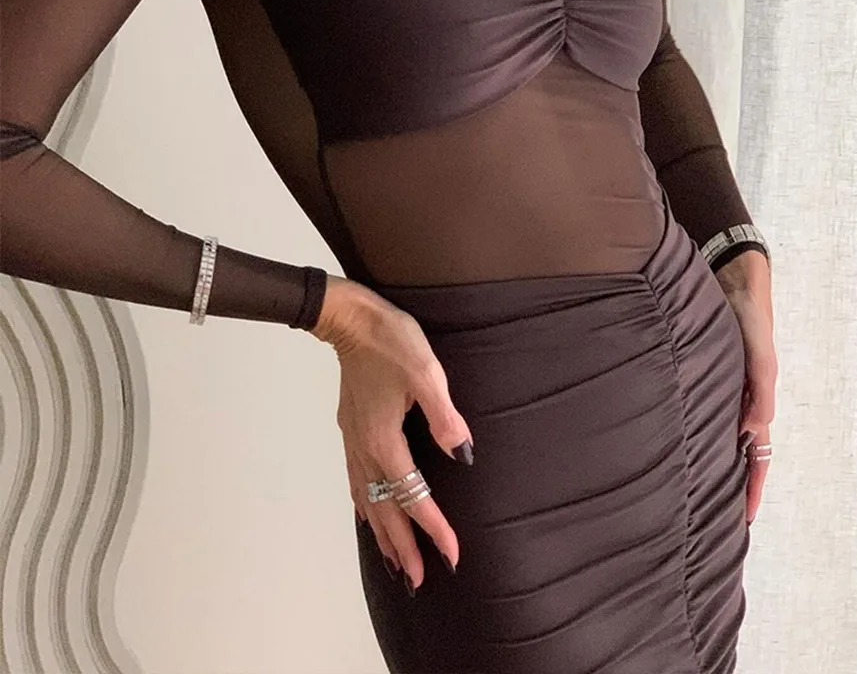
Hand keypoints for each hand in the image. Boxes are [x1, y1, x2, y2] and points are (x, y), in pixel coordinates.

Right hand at [310, 276, 474, 590]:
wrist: (350, 319)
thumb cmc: (390, 341)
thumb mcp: (426, 372)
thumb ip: (444, 415)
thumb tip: (462, 454)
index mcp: (385, 441)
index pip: (414, 496)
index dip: (434, 528)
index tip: (452, 556)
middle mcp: (365, 449)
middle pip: (385, 510)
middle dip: (403, 546)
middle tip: (418, 581)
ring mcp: (354, 441)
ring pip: (366, 500)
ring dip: (382, 534)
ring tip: (393, 562)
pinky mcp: (350, 430)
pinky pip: (355, 482)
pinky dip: (363, 507)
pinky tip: (366, 513)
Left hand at [714, 251, 776, 524]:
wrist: (732, 276)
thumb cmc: (751, 313)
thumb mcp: (760, 351)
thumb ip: (759, 387)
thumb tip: (751, 432)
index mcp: (757, 400)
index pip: (758, 455)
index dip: (753, 487)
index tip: (746, 520)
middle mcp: (737, 397)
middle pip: (736, 451)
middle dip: (730, 483)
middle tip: (711, 516)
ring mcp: (718, 385)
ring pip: (715, 433)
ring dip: (709, 460)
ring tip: (689, 489)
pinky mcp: (699, 369)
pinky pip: (698, 408)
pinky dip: (692, 428)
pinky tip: (673, 439)